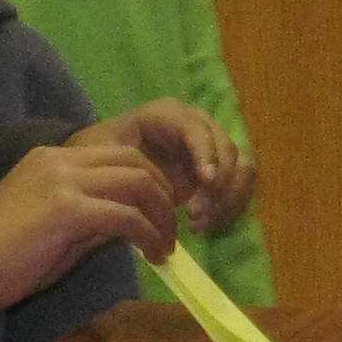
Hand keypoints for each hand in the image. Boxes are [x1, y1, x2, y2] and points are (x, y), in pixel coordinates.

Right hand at [0, 141, 175, 314]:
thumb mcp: (52, 228)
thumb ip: (90, 217)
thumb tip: (129, 224)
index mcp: (52, 158)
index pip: (118, 154)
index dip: (148, 182)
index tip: (158, 215)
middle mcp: (59, 160)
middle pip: (135, 160)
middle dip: (163, 194)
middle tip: (170, 229)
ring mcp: (63, 182)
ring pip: (137, 182)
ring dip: (161, 215)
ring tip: (165, 246)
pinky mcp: (67, 210)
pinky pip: (126, 215)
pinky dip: (147, 234)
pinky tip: (151, 254)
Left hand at [76, 100, 256, 237]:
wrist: (110, 166)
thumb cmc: (103, 155)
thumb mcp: (100, 152)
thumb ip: (116, 160)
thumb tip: (138, 179)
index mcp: (168, 114)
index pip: (197, 128)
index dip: (206, 153)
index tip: (206, 182)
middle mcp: (197, 125)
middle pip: (226, 148)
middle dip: (218, 184)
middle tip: (194, 217)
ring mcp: (213, 147)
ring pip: (241, 167)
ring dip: (228, 199)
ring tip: (199, 226)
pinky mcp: (221, 171)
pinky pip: (241, 186)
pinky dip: (230, 208)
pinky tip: (206, 227)